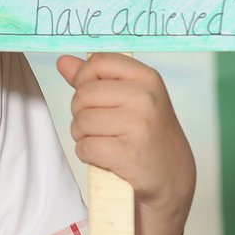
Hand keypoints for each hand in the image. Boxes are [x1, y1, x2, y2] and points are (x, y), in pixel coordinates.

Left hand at [57, 53, 195, 225]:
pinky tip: (105, 156)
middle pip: (83, 94)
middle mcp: (144, 98)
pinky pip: (85, 147)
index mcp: (146, 78)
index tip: (95, 95)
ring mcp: (138, 125)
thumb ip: (94, 78)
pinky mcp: (128, 154)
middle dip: (81, 112)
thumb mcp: (129, 97)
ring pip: (80, 121)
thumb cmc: (146, 132)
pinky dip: (87, 154)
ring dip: (83, 135)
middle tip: (102, 125)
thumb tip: (63, 61)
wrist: (171, 174)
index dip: (85, 78)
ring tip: (105, 140)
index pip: (98, 62)